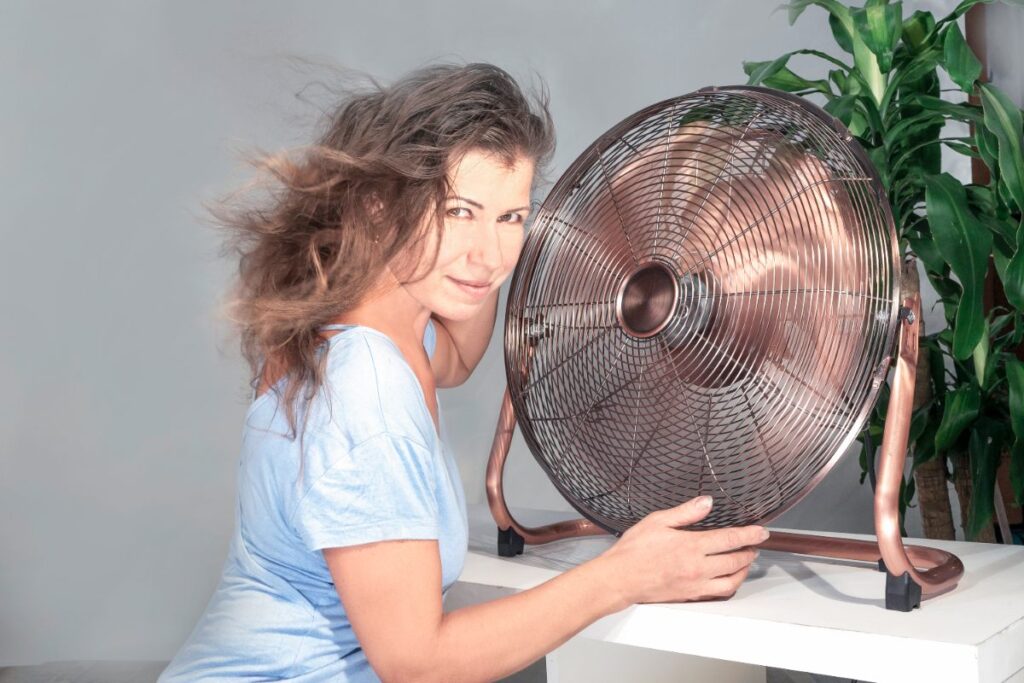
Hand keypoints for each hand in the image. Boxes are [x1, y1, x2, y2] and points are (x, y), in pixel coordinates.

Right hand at [597, 496, 768, 606]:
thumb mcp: (657, 521)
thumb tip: (706, 502)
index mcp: (691, 546)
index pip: (730, 539)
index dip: (750, 534)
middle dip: (750, 552)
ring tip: (745, 561)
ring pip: (732, 581)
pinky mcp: (690, 595)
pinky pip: (718, 592)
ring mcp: (695, 584)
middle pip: (736, 561)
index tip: (761, 531)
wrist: (620, 578)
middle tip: (755, 545)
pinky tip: (728, 579)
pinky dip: (729, 585)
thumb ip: (685, 512)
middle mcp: (698, 567)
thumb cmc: (633, 551)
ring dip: (743, 571)